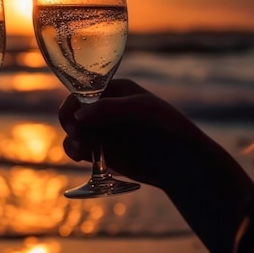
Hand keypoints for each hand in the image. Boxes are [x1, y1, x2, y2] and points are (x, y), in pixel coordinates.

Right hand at [59, 78, 253, 252]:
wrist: (181, 162)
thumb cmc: (166, 128)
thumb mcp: (140, 111)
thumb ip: (108, 109)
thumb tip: (77, 116)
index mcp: (112, 90)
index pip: (81, 91)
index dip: (73, 105)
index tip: (74, 121)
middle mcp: (103, 108)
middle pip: (72, 112)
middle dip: (73, 125)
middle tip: (82, 136)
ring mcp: (102, 130)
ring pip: (72, 132)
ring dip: (74, 140)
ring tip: (86, 150)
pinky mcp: (101, 151)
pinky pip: (78, 149)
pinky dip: (76, 152)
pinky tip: (84, 157)